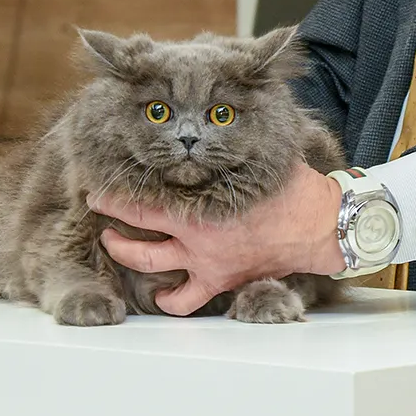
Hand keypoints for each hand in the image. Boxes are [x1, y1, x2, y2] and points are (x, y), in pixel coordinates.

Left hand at [88, 163, 343, 315]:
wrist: (316, 225)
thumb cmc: (289, 187)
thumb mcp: (256, 154)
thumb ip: (229, 144)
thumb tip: (220, 112)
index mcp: (199, 205)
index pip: (143, 201)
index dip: (115, 195)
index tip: (99, 186)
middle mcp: (194, 237)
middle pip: (137, 233)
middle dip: (111, 220)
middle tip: (98, 206)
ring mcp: (204, 261)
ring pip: (150, 265)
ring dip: (126, 254)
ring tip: (113, 244)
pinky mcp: (220, 280)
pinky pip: (186, 301)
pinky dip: (170, 302)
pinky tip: (161, 297)